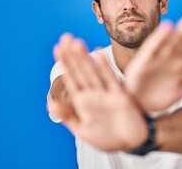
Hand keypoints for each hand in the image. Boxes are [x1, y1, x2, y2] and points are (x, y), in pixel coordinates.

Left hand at [55, 34, 147, 150]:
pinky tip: (98, 54)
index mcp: (83, 102)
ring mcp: (106, 94)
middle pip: (80, 71)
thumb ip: (69, 117)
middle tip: (65, 37)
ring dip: (84, 58)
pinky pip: (111, 79)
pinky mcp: (120, 96)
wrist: (131, 143)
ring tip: (77, 42)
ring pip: (93, 72)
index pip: (71, 79)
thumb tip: (50, 105)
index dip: (64, 64)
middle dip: (72, 55)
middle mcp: (93, 95)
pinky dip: (104, 68)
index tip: (57, 49)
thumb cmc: (107, 138)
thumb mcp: (83, 130)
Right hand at [124, 4, 181, 111]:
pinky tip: (167, 28)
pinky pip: (152, 49)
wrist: (136, 107)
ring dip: (181, 31)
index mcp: (179, 64)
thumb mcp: (180, 90)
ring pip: (171, 42)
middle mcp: (169, 58)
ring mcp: (156, 60)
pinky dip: (159, 39)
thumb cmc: (158, 97)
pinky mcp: (142, 63)